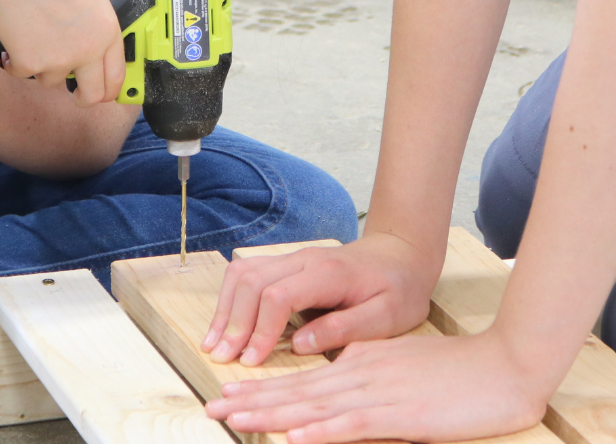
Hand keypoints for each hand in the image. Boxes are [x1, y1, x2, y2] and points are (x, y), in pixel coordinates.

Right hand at [0, 0, 126, 105]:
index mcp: (107, 30)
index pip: (116, 74)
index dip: (111, 88)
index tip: (104, 91)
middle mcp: (86, 51)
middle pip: (92, 95)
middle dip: (84, 97)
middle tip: (76, 93)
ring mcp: (57, 61)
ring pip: (52, 81)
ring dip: (45, 68)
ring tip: (37, 44)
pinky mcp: (28, 63)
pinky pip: (22, 72)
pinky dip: (16, 62)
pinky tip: (15, 43)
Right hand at [203, 233, 434, 365]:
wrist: (401, 254)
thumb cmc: (397, 288)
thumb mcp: (386, 317)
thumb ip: (344, 328)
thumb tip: (300, 345)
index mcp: (328, 273)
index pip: (278, 296)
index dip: (260, 330)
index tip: (251, 361)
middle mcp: (304, 259)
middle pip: (252, 281)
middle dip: (233, 321)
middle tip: (222, 358)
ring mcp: (293, 257)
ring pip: (244, 272)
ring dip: (226, 308)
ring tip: (214, 343)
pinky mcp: (287, 263)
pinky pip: (249, 272)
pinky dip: (232, 297)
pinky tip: (227, 322)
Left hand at [205, 328, 547, 443]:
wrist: (501, 364)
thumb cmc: (455, 373)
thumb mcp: (401, 370)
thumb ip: (368, 381)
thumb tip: (337, 399)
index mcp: (361, 361)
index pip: (302, 379)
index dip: (264, 390)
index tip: (230, 397)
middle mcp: (361, 371)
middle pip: (297, 390)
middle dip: (253, 401)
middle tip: (213, 408)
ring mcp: (378, 391)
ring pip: (314, 405)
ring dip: (272, 414)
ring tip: (236, 418)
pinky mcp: (399, 414)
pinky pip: (353, 425)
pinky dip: (322, 432)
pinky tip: (296, 438)